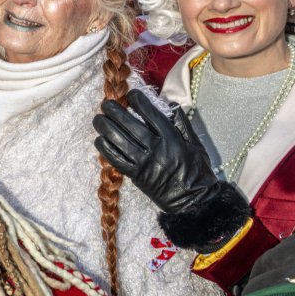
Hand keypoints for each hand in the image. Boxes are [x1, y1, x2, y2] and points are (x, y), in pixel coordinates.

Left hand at [93, 90, 224, 217]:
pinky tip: (99, 139)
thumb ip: (183, 124)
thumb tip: (171, 105)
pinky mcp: (136, 175)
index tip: (130, 94)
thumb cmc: (197, 171)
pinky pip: (117, 159)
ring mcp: (145, 162)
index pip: (152, 115)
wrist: (194, 200)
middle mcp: (157, 148)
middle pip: (131, 126)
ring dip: (106, 128)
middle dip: (116, 112)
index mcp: (172, 139)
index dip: (139, 102)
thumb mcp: (196, 145)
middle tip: (106, 104)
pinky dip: (106, 149)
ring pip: (120, 141)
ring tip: (98, 119)